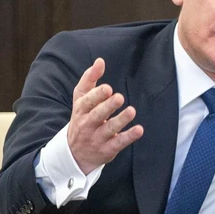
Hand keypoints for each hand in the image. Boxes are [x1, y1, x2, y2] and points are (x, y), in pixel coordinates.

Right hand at [67, 58, 143, 173]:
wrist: (75, 153)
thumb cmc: (82, 118)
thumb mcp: (81, 99)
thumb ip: (89, 79)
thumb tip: (100, 61)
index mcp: (81, 110)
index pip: (88, 102)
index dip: (97, 95)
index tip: (108, 89)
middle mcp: (87, 124)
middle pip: (97, 115)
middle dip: (107, 106)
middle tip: (119, 97)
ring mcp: (97, 138)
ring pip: (109, 129)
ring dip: (121, 120)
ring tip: (131, 111)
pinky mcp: (107, 150)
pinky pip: (118, 143)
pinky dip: (128, 137)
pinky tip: (139, 130)